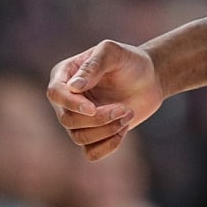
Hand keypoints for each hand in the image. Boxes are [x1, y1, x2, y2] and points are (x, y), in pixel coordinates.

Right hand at [46, 40, 164, 160]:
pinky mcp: (93, 135)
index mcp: (65, 75)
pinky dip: (108, 145)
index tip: (93, 108)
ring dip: (107, 130)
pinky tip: (124, 129)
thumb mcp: (113, 53)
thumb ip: (93, 65)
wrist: (150, 78)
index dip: (71, 104)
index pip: (55, 93)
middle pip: (67, 120)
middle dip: (97, 119)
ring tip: (128, 114)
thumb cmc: (130, 61)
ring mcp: (79, 119)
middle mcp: (67, 99)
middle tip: (124, 108)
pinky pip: (91, 153)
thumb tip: (73, 87)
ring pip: (79, 138)